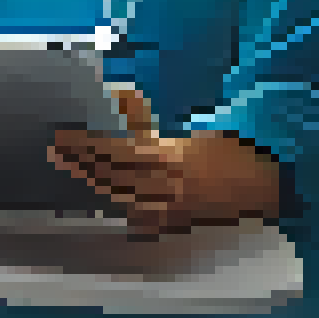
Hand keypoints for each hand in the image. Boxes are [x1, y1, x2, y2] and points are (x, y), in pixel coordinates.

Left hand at [48, 86, 282, 237]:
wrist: (263, 186)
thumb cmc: (225, 152)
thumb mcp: (182, 132)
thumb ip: (144, 119)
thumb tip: (118, 93)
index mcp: (167, 158)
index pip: (112, 152)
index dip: (84, 145)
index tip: (62, 136)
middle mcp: (163, 187)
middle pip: (109, 177)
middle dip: (80, 163)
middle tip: (55, 150)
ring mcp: (166, 209)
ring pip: (117, 196)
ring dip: (91, 181)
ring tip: (70, 166)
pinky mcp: (171, 224)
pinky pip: (134, 215)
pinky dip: (115, 202)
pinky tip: (100, 192)